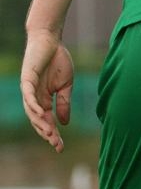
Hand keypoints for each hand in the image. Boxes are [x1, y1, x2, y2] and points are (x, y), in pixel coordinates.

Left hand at [21, 31, 73, 151]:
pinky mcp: (27, 78)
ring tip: (50, 133)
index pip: (47, 121)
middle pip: (38, 120)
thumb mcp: (66, 86)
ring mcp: (29, 88)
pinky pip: (28, 95)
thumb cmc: (58, 61)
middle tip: (56, 144)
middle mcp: (34, 97)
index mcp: (44, 99)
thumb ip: (64, 103)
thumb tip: (64, 123)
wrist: (51, 40)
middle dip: (47, 133)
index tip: (61, 148)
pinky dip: (33, 105)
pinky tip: (41, 114)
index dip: (54, 134)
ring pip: (31, 111)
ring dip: (40, 122)